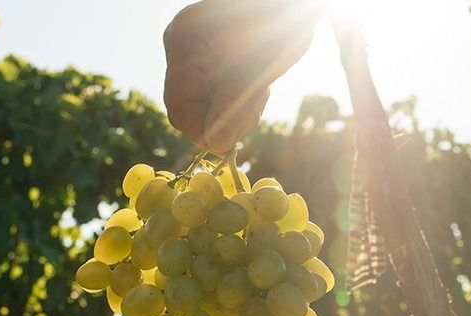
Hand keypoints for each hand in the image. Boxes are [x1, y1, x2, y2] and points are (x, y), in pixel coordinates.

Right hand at [163, 0, 325, 153]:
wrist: (290, 3)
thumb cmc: (278, 25)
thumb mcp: (257, 70)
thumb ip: (233, 108)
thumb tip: (217, 147)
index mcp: (185, 45)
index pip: (181, 110)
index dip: (206, 133)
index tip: (234, 142)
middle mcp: (180, 48)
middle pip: (190, 111)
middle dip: (225, 118)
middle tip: (258, 100)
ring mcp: (192, 54)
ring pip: (205, 107)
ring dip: (236, 109)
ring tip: (261, 87)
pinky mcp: (207, 61)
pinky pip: (215, 95)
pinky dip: (237, 99)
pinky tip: (256, 83)